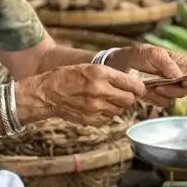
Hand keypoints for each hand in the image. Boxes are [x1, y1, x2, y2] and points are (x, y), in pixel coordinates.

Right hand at [25, 63, 146, 126]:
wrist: (48, 93)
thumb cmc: (69, 76)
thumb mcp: (90, 67)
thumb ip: (111, 75)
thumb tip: (133, 85)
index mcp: (100, 73)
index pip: (133, 84)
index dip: (138, 87)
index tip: (138, 88)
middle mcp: (100, 91)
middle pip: (129, 99)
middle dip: (128, 97)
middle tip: (122, 93)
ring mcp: (95, 107)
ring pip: (120, 110)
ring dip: (117, 106)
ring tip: (105, 99)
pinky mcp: (91, 119)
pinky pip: (108, 118)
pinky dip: (107, 114)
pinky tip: (97, 106)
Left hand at [110, 44, 186, 107]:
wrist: (120, 65)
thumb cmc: (138, 55)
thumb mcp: (152, 53)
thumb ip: (166, 63)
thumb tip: (179, 76)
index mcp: (179, 62)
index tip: (184, 81)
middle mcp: (177, 76)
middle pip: (185, 89)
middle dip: (172, 89)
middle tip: (159, 85)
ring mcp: (168, 87)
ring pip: (173, 98)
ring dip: (161, 94)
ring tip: (149, 86)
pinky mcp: (158, 97)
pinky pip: (162, 103)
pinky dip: (153, 98)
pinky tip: (145, 91)